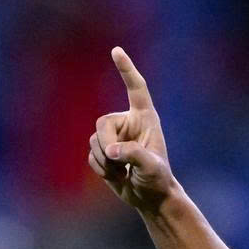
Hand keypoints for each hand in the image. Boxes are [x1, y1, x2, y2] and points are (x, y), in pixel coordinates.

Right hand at [89, 46, 176, 213]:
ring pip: (94, 141)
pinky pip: (90, 156)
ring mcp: (114, 137)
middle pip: (102, 124)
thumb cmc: (157, 179)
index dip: (126, 69)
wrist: (150, 198)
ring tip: (123, 173)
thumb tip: (112, 150)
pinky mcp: (103, 151)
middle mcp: (127, 123)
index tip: (116, 51)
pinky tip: (116, 177)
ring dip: (105, 162)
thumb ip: (134, 155)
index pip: (136, 88)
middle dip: (106, 146)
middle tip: (118, 163)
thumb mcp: (152, 167)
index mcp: (145, 118)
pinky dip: (100, 169)